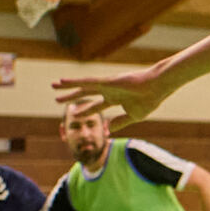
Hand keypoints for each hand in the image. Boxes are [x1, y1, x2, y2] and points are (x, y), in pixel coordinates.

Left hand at [53, 66, 170, 128]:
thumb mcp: (134, 116)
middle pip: (85, 94)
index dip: (86, 111)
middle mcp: (109, 91)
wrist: (156, 88)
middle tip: (58, 99)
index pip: (96, 106)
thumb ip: (120, 122)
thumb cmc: (149, 100)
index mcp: (116, 99)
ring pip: (82, 86)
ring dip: (67, 87)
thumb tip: (108, 129)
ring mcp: (106, 85)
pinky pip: (86, 82)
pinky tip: (62, 81)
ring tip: (54, 86)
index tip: (75, 114)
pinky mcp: (106, 81)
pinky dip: (73, 81)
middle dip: (72, 97)